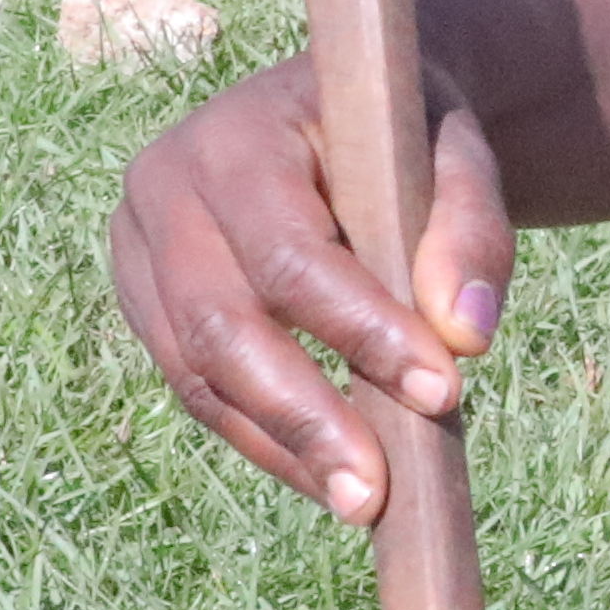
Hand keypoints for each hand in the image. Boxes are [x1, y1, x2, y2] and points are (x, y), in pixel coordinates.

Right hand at [109, 49, 510, 526]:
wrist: (349, 106)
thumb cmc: (407, 131)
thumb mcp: (457, 151)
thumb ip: (469, 227)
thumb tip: (466, 336)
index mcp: (237, 135)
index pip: (289, 253)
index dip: (361, 329)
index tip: (441, 390)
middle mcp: (164, 187)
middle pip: (219, 325)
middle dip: (302, 416)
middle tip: (375, 494)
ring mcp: (140, 249)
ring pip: (196, 372)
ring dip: (280, 447)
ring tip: (359, 503)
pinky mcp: (145, 302)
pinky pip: (195, 387)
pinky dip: (262, 439)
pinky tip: (325, 476)